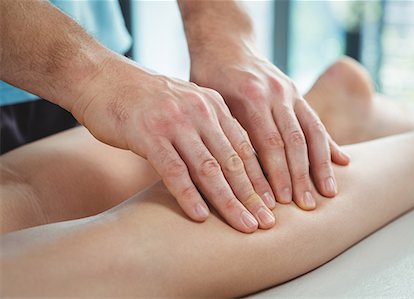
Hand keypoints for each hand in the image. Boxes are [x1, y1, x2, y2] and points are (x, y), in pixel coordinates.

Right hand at [71, 57, 275, 232]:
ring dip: (228, 201)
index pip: (244, 147)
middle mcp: (199, 111)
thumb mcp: (184, 107)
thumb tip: (225, 165)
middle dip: (252, 196)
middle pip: (233, 161)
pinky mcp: (148, 134)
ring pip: (209, 168)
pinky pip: (173, 170)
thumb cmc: (145, 99)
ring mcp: (175, 122)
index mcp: (213, 105)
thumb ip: (206, 130)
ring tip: (244, 225)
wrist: (102, 77)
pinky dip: (188, 195)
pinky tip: (200, 217)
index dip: (260, 178)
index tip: (272, 205)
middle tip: (267, 223)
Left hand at [190, 46, 349, 209]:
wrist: (225, 43)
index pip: (268, 144)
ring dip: (321, 165)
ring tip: (329, 193)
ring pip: (311, 132)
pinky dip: (328, 143)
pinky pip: (316, 120)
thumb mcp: (208, 101)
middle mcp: (276, 93)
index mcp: (250, 97)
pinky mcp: (297, 93)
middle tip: (307, 207)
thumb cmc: (209, 76)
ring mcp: (290, 92)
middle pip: (293, 141)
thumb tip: (235, 176)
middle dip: (301, 177)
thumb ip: (226, 131)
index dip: (275, 175)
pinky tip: (343, 162)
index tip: (279, 202)